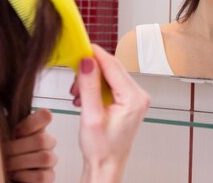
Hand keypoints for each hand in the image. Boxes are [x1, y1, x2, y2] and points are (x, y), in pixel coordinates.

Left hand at [4, 108, 56, 182]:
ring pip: (45, 157)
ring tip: (7, 164)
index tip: (16, 132)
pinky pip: (42, 176)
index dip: (30, 123)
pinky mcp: (49, 176)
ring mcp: (50, 160)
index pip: (45, 116)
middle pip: (42, 140)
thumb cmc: (4, 147)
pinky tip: (14, 174)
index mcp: (37, 127)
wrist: (3, 169)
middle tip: (4, 152)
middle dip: (18, 147)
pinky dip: (25, 175)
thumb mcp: (5, 133)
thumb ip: (8, 123)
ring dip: (21, 162)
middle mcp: (47, 142)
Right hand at [76, 45, 149, 182]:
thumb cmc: (101, 149)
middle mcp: (138, 95)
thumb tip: (87, 62)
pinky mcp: (127, 100)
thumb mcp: (91, 116)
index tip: (79, 47)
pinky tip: (84, 97)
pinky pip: (109, 83)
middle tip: (74, 80)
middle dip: (90, 70)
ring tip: (77, 94)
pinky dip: (94, 86)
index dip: (94, 54)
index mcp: (133, 98)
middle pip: (111, 67)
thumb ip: (89, 87)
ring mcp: (134, 97)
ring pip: (108, 74)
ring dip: (90, 79)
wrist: (106, 166)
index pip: (112, 65)